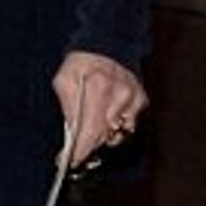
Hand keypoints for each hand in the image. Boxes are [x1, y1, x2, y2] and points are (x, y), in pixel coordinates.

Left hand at [52, 50, 147, 167]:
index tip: (73, 160)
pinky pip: (128, 124)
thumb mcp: (64, 80)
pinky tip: (107, 112)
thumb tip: (71, 134)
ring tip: (93, 121)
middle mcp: (118, 95)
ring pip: (117, 133)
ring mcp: (132, 98)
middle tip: (77, 147)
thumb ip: (67, 107)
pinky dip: (116, 124)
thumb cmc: (82, 64)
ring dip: (103, 135)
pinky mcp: (141, 99)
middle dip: (89, 144)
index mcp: (97, 88)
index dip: (82, 150)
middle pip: (104, 136)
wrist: (107, 45)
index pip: (91, 130)